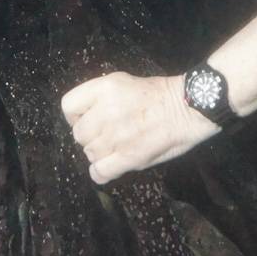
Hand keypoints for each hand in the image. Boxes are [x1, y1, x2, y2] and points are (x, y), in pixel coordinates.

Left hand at [61, 72, 221, 184]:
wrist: (188, 107)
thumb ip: (101, 98)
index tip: (88, 118)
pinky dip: (101, 172)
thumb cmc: (159, 93)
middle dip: (91, 136)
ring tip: (116, 148)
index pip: (68, 106)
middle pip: (79, 134)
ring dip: (100, 153)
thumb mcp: (123, 82)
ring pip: (89, 153)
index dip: (76, 116)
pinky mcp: (128, 157)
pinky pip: (99, 172)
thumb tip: (85, 117)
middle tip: (108, 135)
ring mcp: (116, 136)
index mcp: (104, 88)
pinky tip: (111, 165)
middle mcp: (105, 111)